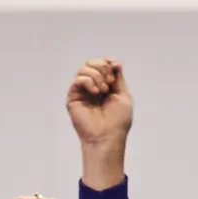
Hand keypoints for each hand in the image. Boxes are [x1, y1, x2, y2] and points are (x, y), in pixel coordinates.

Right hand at [67, 58, 131, 186]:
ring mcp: (82, 92)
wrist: (107, 137)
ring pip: (84, 69)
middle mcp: (92, 87)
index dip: (108, 61)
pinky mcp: (73, 98)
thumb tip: (113, 62)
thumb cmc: (118, 121)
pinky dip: (88, 81)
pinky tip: (95, 92)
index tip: (115, 66)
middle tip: (110, 82)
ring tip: (103, 90)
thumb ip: (118, 77)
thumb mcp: (123, 95)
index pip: (102, 65)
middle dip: (103, 67)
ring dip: (97, 75)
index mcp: (105, 86)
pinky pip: (78, 79)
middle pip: (92, 63)